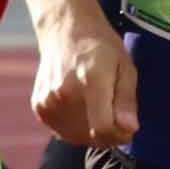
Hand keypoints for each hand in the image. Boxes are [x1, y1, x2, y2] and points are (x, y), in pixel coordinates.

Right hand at [33, 20, 135, 149]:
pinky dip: (75, 128)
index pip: (103, 128)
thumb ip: (127, 100)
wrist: (64, 30)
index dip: (119, 135)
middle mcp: (64, 93)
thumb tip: (130, 129)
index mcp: (90, 80)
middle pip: (91, 137)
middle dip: (108, 135)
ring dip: (91, 132)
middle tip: (113, 114)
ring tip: (96, 107)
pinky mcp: (39, 107)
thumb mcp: (125, 67)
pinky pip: (62, 133)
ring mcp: (48, 101)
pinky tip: (80, 106)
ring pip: (77, 138)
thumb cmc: (101, 47)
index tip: (127, 127)